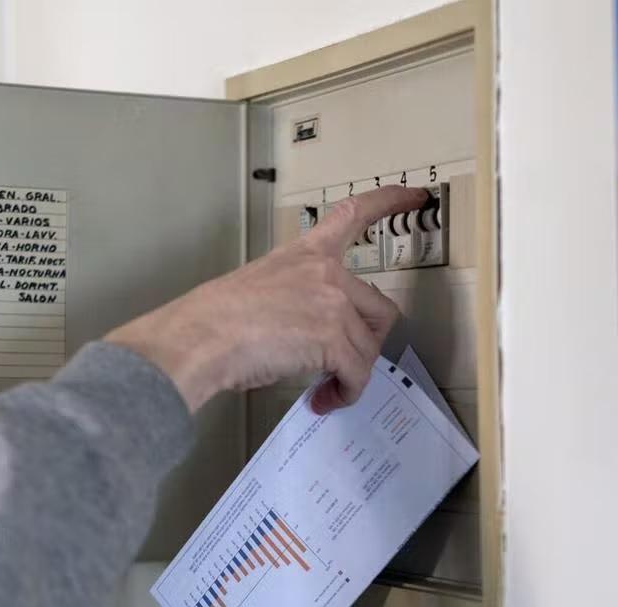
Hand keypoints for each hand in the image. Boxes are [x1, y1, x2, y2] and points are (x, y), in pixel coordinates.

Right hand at [105, 185, 428, 413]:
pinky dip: (345, 393)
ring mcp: (333, 303)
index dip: (389, 202)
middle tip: (341, 364)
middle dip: (366, 342)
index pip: (354, 215)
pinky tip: (325, 401)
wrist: (200, 337)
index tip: (416, 194)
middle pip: (379, 309)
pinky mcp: (333, 337)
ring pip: (368, 348)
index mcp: (306, 253)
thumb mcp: (260, 288)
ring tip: (325, 389)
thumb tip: (307, 338)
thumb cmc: (214, 320)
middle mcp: (327, 272)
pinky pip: (357, 373)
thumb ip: (297, 299)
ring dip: (351, 375)